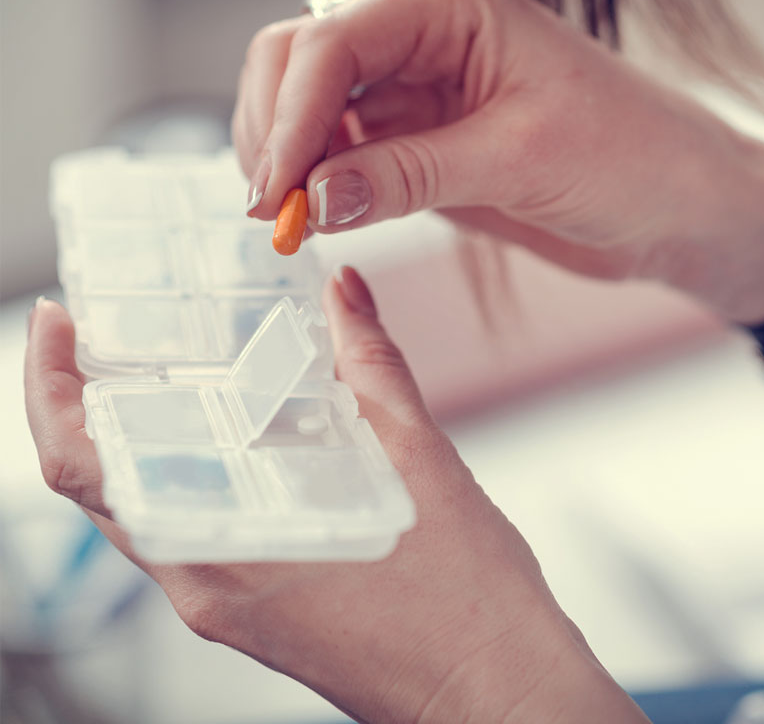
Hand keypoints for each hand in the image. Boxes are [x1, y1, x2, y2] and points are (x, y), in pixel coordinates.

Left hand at [24, 270, 647, 723]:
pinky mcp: (258, 615)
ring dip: (147, 441)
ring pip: (154, 511)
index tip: (59, 326)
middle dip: (96, 403)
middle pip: (108, 487)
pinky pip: (200, 536)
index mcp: (226, 551)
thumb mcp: (421, 462)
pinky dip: (199, 478)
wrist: (497, 694)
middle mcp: (209, 586)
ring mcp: (229, 606)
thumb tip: (345, 295)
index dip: (50, 392)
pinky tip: (247, 440)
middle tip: (117, 334)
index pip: (86, 469)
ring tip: (181, 374)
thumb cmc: (467, 605)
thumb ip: (371, 366)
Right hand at [234, 0, 763, 324]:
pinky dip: (323, 188)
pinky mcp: (427, 143)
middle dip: (275, 130)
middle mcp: (428, 36)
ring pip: (315, 111)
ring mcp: (423, 92)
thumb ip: (408, 173)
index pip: (333, 42)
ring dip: (292, 163)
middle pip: (302, 62)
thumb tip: (310, 195)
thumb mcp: (520, 160)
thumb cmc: (639, 157)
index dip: (289, 114)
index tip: (273, 187)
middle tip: (271, 211)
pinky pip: (349, 156)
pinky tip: (320, 220)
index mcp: (455, 6)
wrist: (688, 209)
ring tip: (289, 224)